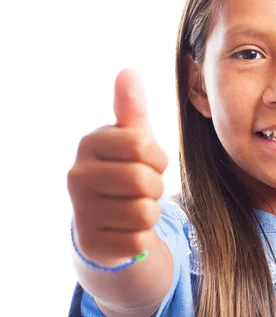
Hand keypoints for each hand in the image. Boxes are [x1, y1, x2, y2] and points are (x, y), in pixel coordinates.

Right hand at [67, 69, 168, 266]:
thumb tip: (128, 72)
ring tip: (134, 208)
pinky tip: (126, 230)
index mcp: (89, 144)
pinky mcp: (93, 243)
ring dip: (151, 213)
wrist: (106, 221)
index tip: (148, 163)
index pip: (143, 146)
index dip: (157, 158)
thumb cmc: (124, 171)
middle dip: (156, 188)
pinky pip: (140, 241)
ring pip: (146, 213)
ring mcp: (81, 212)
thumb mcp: (130, 139)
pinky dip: (143, 237)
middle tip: (143, 190)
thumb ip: (131, 108)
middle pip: (145, 182)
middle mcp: (77, 176)